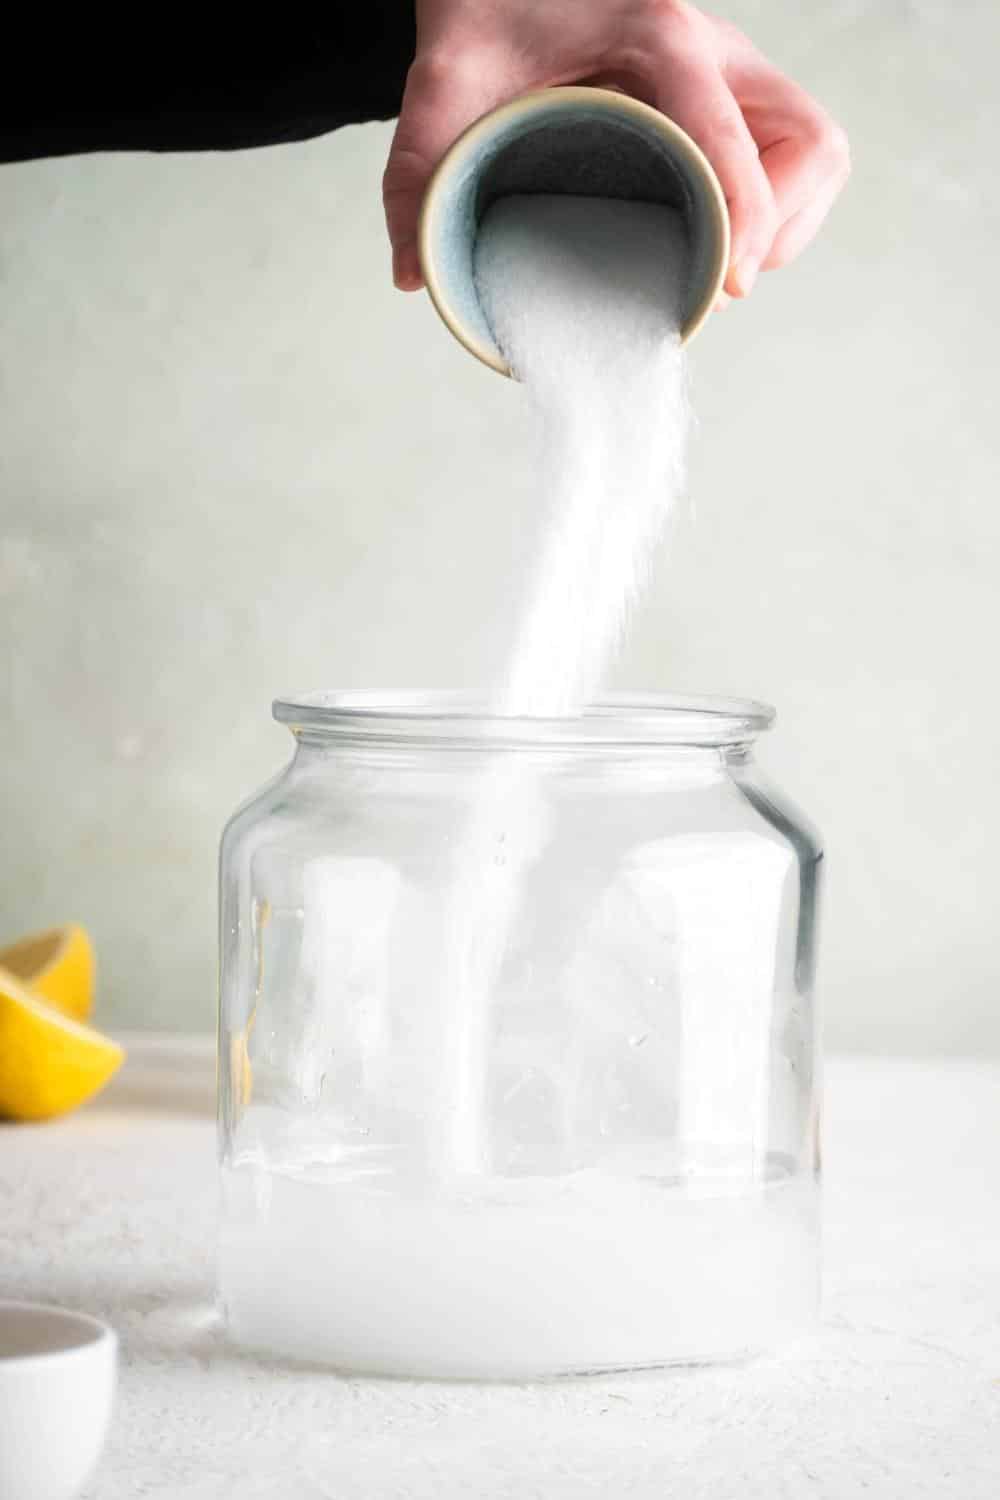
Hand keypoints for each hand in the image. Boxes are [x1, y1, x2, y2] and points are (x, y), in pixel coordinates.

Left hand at [383, 0, 849, 300]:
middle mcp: (715, 49)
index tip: (731, 287)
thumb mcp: (443, 80)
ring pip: (816, 149)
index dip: (747, 217)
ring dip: (788, 219)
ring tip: (724, 263)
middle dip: (779, 226)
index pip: (733, 132)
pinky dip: (776, 204)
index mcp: (661, 37)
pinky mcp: (731, 91)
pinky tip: (721, 234)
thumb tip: (410, 275)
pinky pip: (795, 151)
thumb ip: (417, 172)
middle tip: (720, 278)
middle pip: (811, 144)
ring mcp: (732, 70)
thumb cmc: (488, 8)